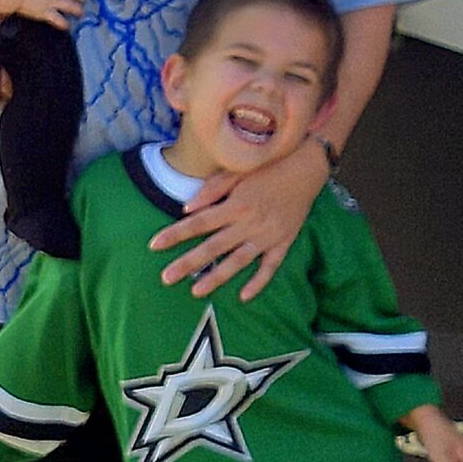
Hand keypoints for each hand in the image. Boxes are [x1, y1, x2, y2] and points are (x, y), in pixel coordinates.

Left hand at [150, 141, 328, 300]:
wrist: (308, 167)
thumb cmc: (270, 165)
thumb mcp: (239, 170)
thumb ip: (212, 189)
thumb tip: (187, 209)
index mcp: (236, 204)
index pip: (199, 223)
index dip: (175, 234)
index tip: (154, 245)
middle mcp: (249, 223)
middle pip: (213, 247)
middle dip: (188, 263)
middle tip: (166, 278)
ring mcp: (267, 236)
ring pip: (238, 261)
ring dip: (217, 277)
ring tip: (196, 292)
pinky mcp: (283, 242)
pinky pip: (270, 267)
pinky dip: (258, 282)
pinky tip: (243, 297)